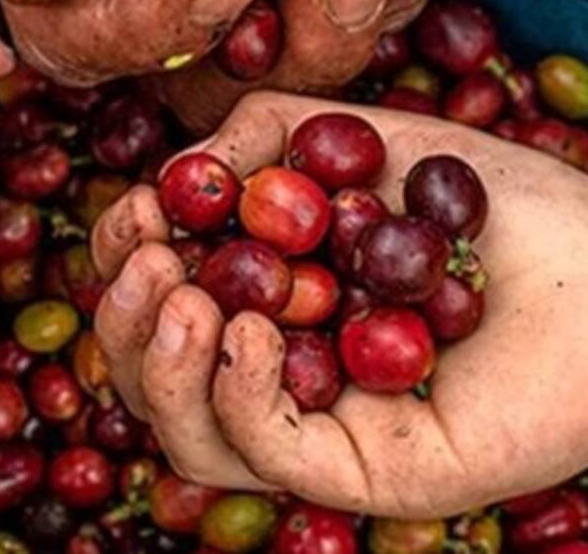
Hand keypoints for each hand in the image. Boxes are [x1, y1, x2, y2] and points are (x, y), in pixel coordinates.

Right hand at [91, 91, 587, 517]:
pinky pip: (265, 453)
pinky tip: (246, 326)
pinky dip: (233, 390)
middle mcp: (278, 371)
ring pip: (186, 435)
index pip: (155, 307)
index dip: (121, 262)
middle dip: (123, 317)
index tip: (135, 209)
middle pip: (149, 380)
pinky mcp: (366, 471)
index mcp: (263, 302)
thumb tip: (170, 176)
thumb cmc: (485, 200)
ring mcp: (318, 427)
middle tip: (153, 259)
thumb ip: (256, 137)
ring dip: (159, 361)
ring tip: (190, 295)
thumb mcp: (350, 136)